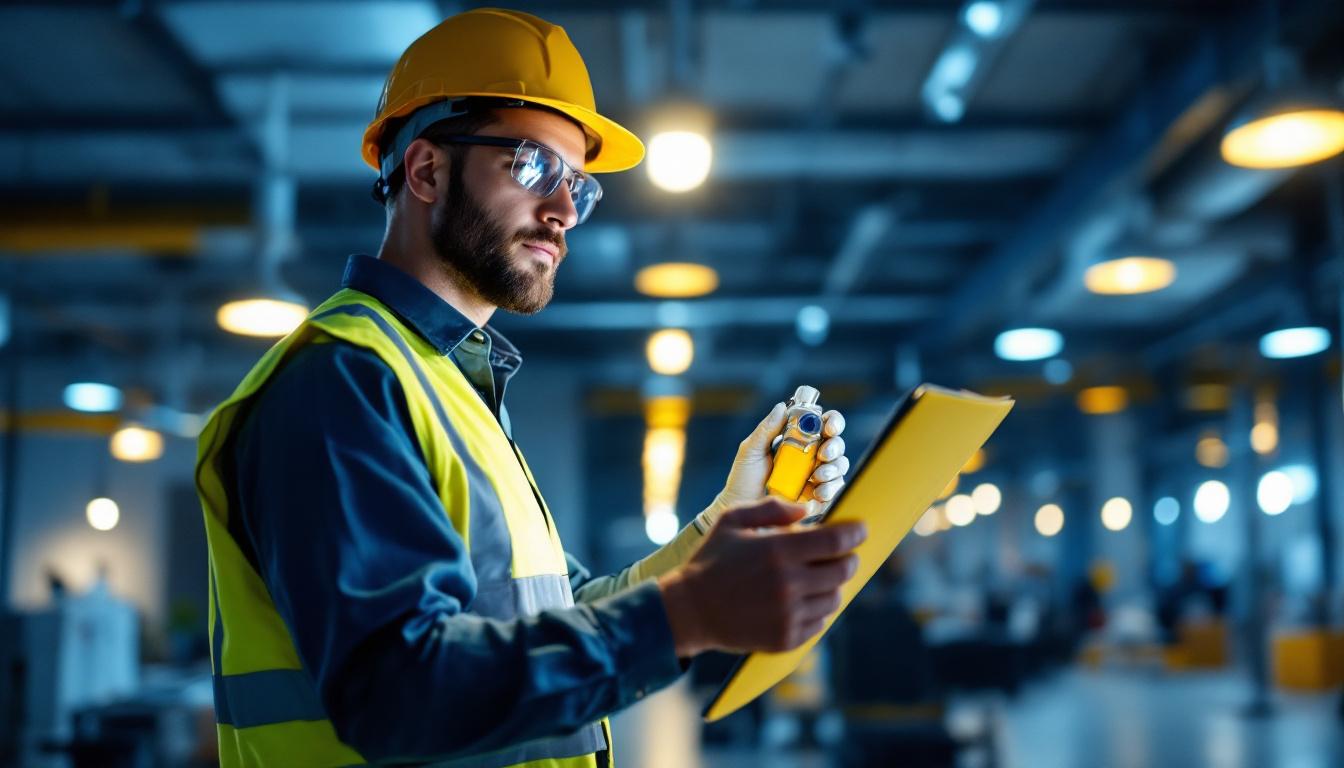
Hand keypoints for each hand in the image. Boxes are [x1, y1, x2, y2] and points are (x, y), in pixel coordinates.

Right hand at [657, 497, 866, 656]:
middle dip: (848, 559)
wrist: (689, 610)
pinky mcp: (786, 639)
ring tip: (816, 579)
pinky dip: (817, 611)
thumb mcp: (732, 520)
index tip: (861, 529)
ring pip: (834, 598)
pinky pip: (820, 624)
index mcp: (777, 551)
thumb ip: (771, 508)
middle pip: (842, 571)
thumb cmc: (712, 561)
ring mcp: (788, 615)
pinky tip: (800, 601)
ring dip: (832, 586)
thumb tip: (805, 511)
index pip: (836, 542)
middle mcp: (787, 584)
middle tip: (841, 555)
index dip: (855, 533)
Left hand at [707, 402, 849, 519]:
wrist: (742, 510)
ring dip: (833, 468)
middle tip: (823, 454)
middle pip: (836, 443)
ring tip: (816, 477)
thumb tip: (782, 407)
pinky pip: (835, 490)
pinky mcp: (819, 498)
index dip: (831, 421)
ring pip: (840, 465)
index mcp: (797, 440)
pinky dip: (830, 489)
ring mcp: (816, 477)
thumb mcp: (751, 451)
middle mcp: (810, 456)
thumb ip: (767, 429)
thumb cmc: (743, 479)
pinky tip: (817, 493)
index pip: (822, 424)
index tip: (828, 427)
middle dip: (835, 446)